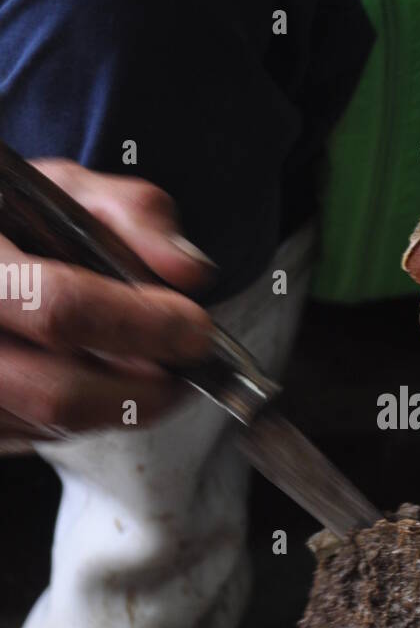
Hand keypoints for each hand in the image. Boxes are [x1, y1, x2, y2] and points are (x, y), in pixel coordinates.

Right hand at [0, 160, 214, 445]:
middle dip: (145, 389)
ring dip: (122, 404)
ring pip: (56, 426)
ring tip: (151, 366)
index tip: (194, 328)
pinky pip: (44, 437)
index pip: (60, 310)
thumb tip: (189, 271)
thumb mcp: (60, 190)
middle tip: (186, 366)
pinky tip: (99, 376)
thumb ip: (132, 217)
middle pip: (60, 395)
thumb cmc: (7, 217)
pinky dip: (90, 414)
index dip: (141, 326)